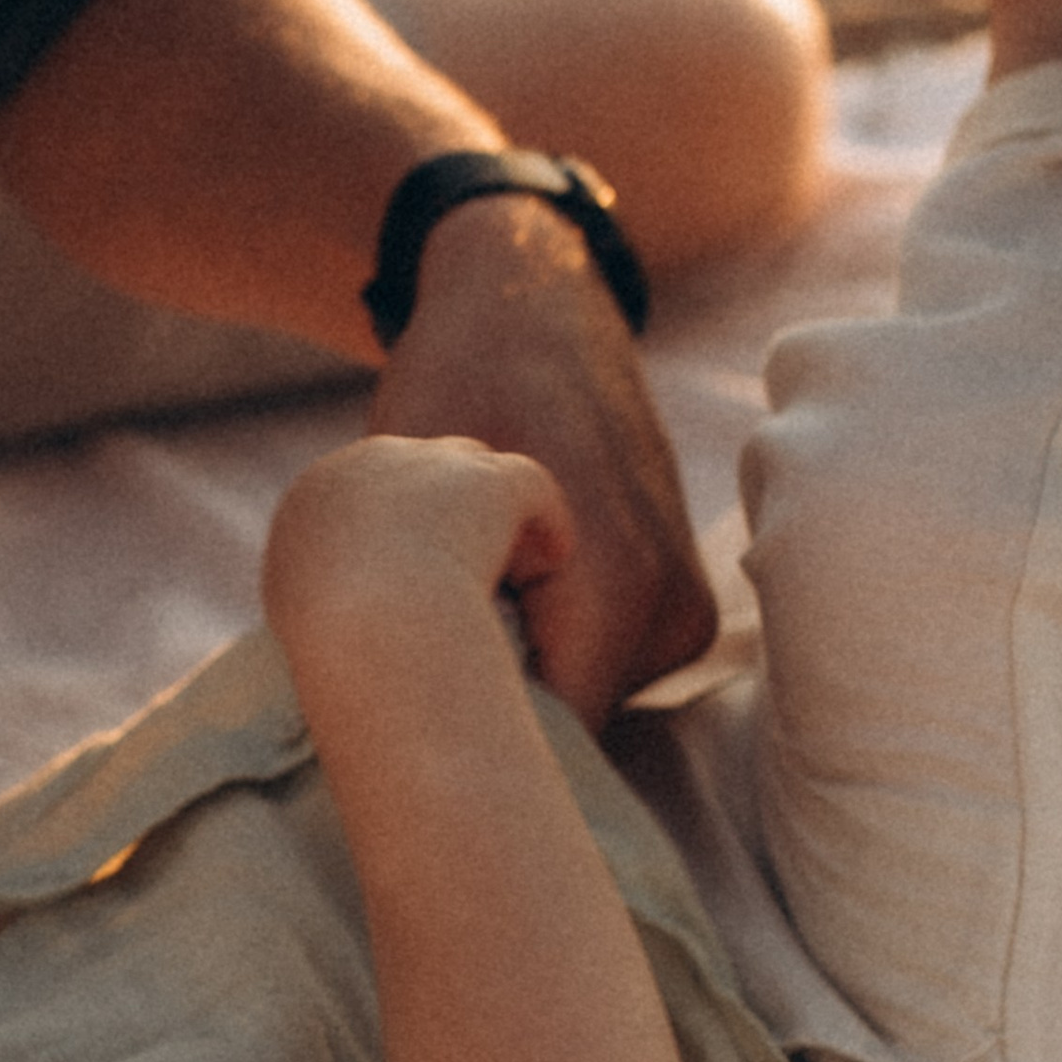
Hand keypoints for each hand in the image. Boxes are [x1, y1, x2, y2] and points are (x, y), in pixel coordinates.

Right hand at [263, 431, 575, 668]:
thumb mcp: (298, 629)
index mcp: (315, 494)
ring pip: (474, 470)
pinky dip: (545, 519)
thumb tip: (320, 610)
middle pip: (419, 468)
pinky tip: (556, 557)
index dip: (403, 525)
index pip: (367, 489)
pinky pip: (527, 484)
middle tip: (476, 561)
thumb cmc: (331, 649)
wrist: (365, 631)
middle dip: (448, 508)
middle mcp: (367, 462)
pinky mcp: (486, 478)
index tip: (425, 566)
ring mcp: (428, 462)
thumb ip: (312, 603)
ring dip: (495, 511)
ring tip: (519, 564)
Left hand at [364, 195, 711, 727]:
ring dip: (513, 674)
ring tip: (458, 602)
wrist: (533, 302)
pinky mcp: (677, 603)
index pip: (542, 751)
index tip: (398, 743)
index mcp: (615, 592)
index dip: (462, 759)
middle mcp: (666, 615)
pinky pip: (595, 667)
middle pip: (560, 732)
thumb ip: (412, 604)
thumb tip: (380, 713)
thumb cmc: (459, 381)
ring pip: (577, 701)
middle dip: (484, 711)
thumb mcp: (410, 492)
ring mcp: (681, 612)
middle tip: (406, 662)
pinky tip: (499, 593)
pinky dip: (543, 647)